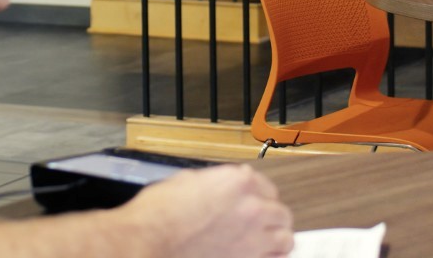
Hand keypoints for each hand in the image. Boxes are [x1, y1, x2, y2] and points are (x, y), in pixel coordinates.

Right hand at [124, 165, 293, 257]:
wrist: (147, 243)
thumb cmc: (158, 215)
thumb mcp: (187, 181)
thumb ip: (215, 182)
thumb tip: (221, 186)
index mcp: (239, 182)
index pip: (266, 187)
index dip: (259, 195)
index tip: (255, 201)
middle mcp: (253, 209)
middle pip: (280, 212)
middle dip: (270, 216)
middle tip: (260, 222)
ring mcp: (253, 239)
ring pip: (285, 238)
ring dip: (276, 238)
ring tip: (266, 241)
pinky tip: (259, 256)